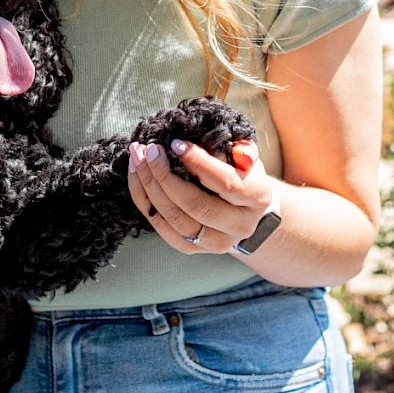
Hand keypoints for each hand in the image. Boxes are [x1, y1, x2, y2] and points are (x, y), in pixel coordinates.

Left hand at [127, 139, 274, 255]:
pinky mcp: (192, 249)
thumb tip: (239, 152)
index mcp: (257, 197)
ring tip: (137, 159)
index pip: (226, 183)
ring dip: (149, 186)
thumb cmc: (241, 174)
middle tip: (149, 150)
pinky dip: (144, 201)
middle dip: (166, 176)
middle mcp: (240, 226)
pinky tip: (136, 177)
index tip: (175, 143)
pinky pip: (161, 227)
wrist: (244, 210)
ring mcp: (216, 242)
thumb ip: (243, 150)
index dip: (199, 163)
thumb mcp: (247, 158)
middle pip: (196, 206)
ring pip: (175, 218)